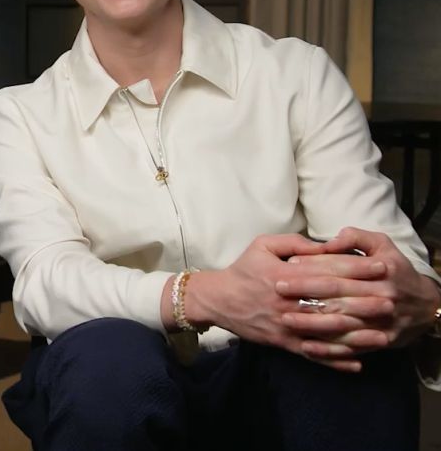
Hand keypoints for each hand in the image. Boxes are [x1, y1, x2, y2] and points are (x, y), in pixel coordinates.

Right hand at [186, 234, 365, 371]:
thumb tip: (325, 245)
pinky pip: (312, 354)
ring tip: (382, 335)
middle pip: (332, 304)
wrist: (217, 299)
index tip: (380, 266)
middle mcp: (288, 303)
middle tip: (390, 302)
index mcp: (286, 277)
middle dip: (364, 304)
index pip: (328, 272)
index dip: (356, 269)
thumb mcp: (263, 245)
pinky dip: (334, 361)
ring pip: (326, 334)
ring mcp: (286, 326)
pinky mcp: (282, 343)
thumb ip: (295, 244)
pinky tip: (355, 364)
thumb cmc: (242, 269)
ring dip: (356, 337)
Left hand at [276, 227, 440, 353]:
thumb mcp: (383, 245)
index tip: (288, 264)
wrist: (427, 305)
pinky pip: (351, 347)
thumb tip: (332, 239)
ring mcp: (382, 320)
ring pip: (342, 323)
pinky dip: (329, 349)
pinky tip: (306, 346)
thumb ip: (357, 237)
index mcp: (381, 269)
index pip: (341, 266)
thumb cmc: (396, 270)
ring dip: (312, 323)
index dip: (314, 265)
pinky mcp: (381, 341)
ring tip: (284, 319)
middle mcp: (382, 295)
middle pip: (338, 294)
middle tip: (277, 289)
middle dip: (305, 291)